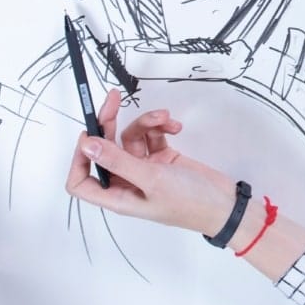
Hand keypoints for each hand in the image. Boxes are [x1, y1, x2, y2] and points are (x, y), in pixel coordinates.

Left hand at [65, 87, 238, 238]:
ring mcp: (144, 169)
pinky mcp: (161, 159)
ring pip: (131, 137)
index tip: (89, 133)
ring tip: (164, 119)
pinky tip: (174, 127)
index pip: (81, 181)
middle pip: (105, 148)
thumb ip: (118, 161)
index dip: (79, 158)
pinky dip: (160, 127)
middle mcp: (127, 182)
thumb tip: (88, 145)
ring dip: (146, 123)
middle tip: (115, 99)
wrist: (225, 204)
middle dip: (110, 123)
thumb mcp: (151, 179)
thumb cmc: (190, 204)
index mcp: (118, 196)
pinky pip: (151, 135)